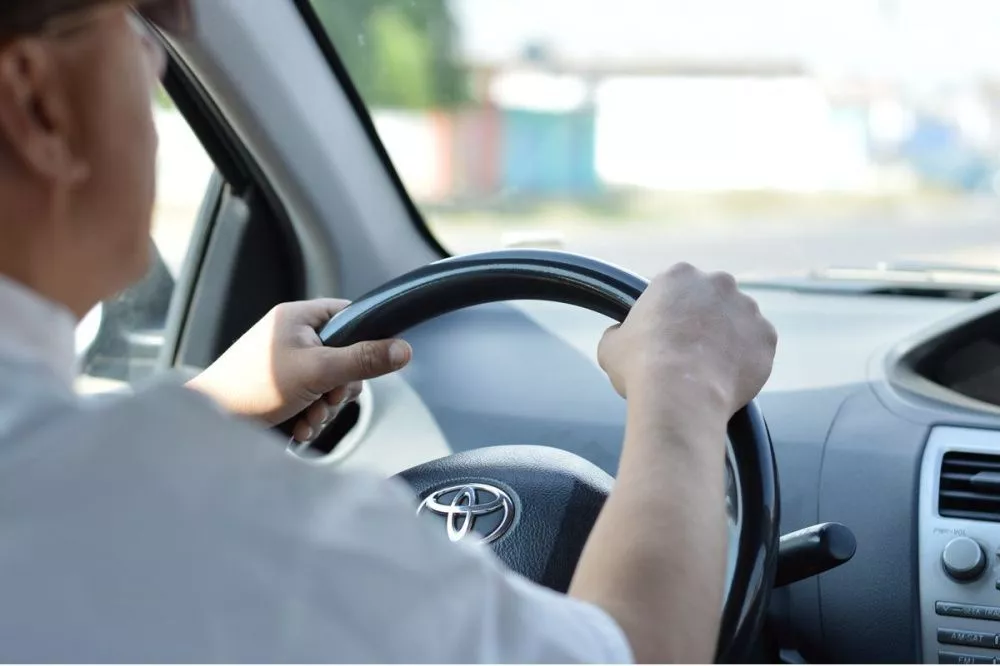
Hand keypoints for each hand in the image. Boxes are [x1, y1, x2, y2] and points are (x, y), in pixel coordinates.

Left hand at [187, 299, 411, 441]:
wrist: (208, 423)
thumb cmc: (252, 388)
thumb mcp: (318, 371)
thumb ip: (363, 360)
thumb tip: (404, 350)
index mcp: (298, 317)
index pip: (350, 317)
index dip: (363, 342)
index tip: (361, 367)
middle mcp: (292, 336)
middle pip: (345, 358)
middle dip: (339, 390)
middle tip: (325, 400)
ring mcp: (286, 364)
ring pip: (329, 384)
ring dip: (324, 409)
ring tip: (305, 419)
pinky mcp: (280, 389)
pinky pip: (312, 400)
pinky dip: (309, 417)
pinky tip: (298, 427)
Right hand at [597, 263, 776, 415]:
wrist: (680, 395)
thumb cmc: (641, 366)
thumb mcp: (610, 344)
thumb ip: (619, 332)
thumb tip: (619, 336)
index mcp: (679, 275)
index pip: (676, 286)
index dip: (670, 311)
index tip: (665, 332)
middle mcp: (719, 283)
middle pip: (712, 298)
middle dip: (704, 319)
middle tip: (689, 350)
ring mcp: (748, 308)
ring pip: (738, 322)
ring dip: (728, 338)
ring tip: (709, 370)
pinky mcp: (767, 336)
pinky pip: (757, 347)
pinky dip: (747, 360)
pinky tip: (727, 378)